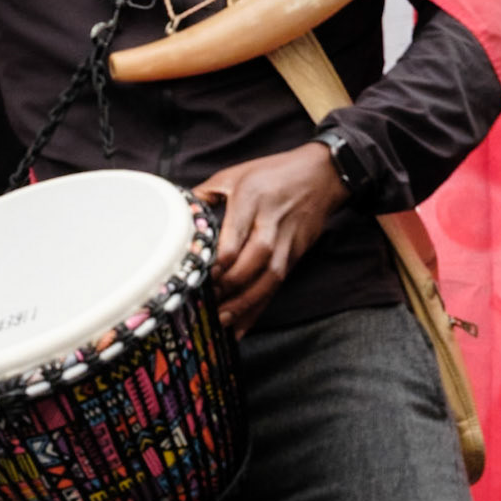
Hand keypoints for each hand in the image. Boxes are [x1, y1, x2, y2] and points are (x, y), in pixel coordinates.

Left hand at [195, 142, 347, 336]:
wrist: (322, 176)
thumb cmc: (273, 173)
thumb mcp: (235, 175)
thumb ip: (206, 194)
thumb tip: (178, 214)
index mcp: (251, 199)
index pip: (236, 236)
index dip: (220, 261)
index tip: (201, 276)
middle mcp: (271, 223)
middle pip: (255, 260)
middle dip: (231, 285)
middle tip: (209, 301)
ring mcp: (287, 242)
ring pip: (269, 278)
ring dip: (246, 303)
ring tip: (223, 320)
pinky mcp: (295, 255)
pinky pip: (277, 286)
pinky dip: (259, 308)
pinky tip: (242, 327)